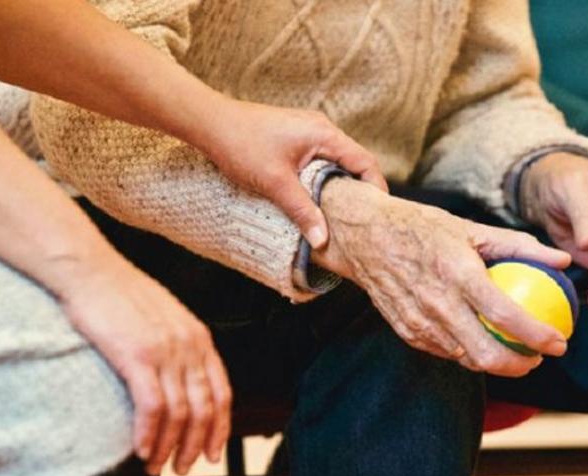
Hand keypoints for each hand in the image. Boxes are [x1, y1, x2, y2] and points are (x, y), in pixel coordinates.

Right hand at [54, 253, 230, 475]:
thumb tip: (179, 381)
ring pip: (179, 413)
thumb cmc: (120, 294)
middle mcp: (189, 345)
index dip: (219, 428)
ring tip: (156, 466)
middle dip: (194, 445)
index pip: (222, 392)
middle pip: (204, 408)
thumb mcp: (164, 318)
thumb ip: (178, 347)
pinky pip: (152, 406)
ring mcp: (165, 350)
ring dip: (168, 446)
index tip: (211, 452)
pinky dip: (149, 434)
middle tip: (182, 467)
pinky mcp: (137, 355)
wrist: (90, 270)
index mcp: (199, 337)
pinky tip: (141, 449)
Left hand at [198, 99, 387, 247]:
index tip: (378, 214)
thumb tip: (323, 240)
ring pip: (336, 161)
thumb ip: (302, 211)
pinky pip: (320, 159)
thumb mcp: (275, 183)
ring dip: (339, 185)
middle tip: (361, 219)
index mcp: (324, 134)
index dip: (376, 188)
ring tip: (340, 213)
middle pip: (354, 162)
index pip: (365, 162)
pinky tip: (315, 197)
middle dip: (359, 190)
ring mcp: (308, 130)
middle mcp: (321, 128)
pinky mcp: (294, 136)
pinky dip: (323, 178)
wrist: (209, 122)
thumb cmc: (241, 145)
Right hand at [312, 178, 571, 376]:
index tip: (559, 342)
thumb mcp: (471, 228)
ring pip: (466, 359)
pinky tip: (483, 343)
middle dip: (521, 365)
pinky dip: (468, 353)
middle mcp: (437, 302)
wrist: (364, 237)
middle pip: (486, 354)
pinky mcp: (407, 332)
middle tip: (539, 357)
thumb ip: (519, 245)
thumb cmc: (422, 227)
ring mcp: (419, 322)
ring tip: (517, 353)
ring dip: (496, 364)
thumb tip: (562, 260)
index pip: (505, 315)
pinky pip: (446, 352)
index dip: (538, 336)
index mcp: (457, 272)